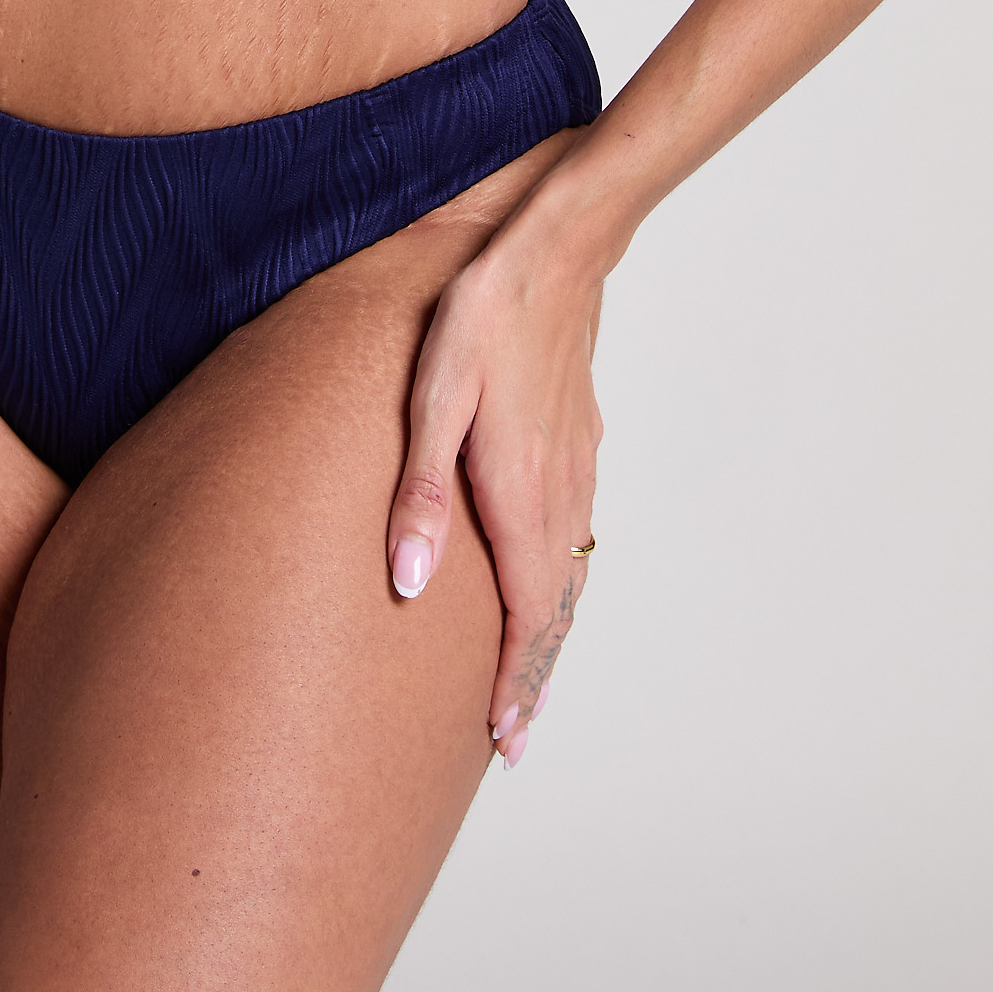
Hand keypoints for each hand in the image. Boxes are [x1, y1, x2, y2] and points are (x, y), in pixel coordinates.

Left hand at [384, 219, 604, 765]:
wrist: (554, 251)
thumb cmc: (483, 316)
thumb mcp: (434, 397)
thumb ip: (422, 494)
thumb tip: (411, 585)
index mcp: (521, 496)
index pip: (525, 616)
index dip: (514, 682)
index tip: (503, 739)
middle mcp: (559, 493)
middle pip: (553, 609)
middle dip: (534, 676)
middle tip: (514, 737)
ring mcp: (576, 465)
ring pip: (570, 572)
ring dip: (550, 630)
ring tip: (529, 676)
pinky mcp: (580, 438)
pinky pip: (577, 530)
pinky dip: (563, 577)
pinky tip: (551, 576)